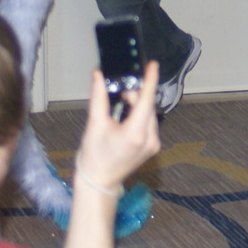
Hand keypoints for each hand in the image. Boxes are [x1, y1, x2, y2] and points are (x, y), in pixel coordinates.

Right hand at [79, 61, 161, 191]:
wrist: (99, 182)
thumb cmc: (94, 157)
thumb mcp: (94, 124)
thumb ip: (99, 97)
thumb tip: (98, 76)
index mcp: (135, 133)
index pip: (146, 100)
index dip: (150, 80)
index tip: (153, 65)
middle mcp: (149, 139)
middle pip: (148, 106)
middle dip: (136, 95)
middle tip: (120, 90)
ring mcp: (153, 145)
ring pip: (149, 114)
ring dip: (138, 105)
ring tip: (121, 104)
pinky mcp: (152, 147)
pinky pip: (149, 124)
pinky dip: (140, 116)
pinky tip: (126, 116)